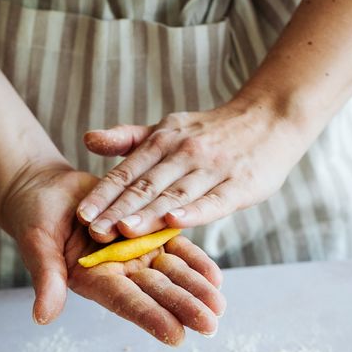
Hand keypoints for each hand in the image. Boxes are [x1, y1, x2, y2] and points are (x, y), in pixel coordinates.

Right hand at [0, 163, 224, 344]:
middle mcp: (119, 272)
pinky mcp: (147, 233)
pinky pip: (175, 247)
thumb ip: (47, 279)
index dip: (151, 317)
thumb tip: (41, 316)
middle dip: (184, 307)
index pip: (126, 301)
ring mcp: (135, 254)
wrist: (44, 190)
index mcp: (94, 280)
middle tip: (211, 323)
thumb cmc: (33, 219)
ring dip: (195, 289)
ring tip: (219, 304)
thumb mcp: (38, 246)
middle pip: (156, 292)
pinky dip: (195, 261)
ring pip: (171, 274)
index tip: (176, 334)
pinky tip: (216, 276)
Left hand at [77, 95, 306, 242]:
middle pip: (146, 186)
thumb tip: (87, 140)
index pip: (128, 172)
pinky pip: (214, 200)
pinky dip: (194, 211)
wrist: (270, 118)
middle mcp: (184, 152)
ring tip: (125, 231)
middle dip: (118, 210)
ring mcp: (213, 168)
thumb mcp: (168, 127)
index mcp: (163, 141)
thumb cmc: (213, 131)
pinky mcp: (241, 183)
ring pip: (175, 194)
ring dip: (149, 213)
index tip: (82, 215)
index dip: (104, 194)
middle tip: (94, 233)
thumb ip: (128, 139)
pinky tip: (175, 222)